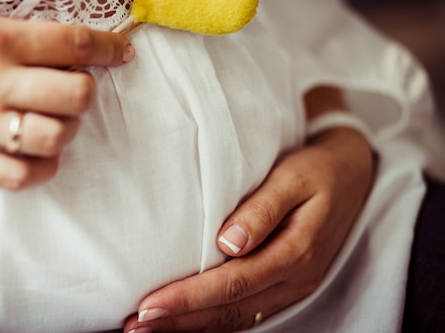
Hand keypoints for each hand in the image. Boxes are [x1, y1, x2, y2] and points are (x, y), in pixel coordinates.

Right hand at [0, 0, 133, 189]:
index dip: (107, 48)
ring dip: (67, 129)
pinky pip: (15, 177)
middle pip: (74, 95)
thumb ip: (12, 33)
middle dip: (87, 91)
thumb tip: (59, 48)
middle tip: (76, 87)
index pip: (72, 43)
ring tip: (54, 120)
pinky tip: (38, 155)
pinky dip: (40, 169)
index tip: (121, 53)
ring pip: (53, 138)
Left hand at [124, 127, 373, 331]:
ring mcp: (292, 287)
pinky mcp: (285, 285)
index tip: (149, 305)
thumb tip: (229, 243)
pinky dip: (213, 320)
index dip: (190, 298)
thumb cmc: (316, 170)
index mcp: (297, 251)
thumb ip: (262, 209)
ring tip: (149, 329)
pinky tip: (186, 321)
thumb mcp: (293, 177)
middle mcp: (295, 279)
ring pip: (237, 318)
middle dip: (181, 321)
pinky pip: (246, 312)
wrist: (352, 174)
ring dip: (193, 326)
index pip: (234, 283)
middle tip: (135, 326)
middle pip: (231, 310)